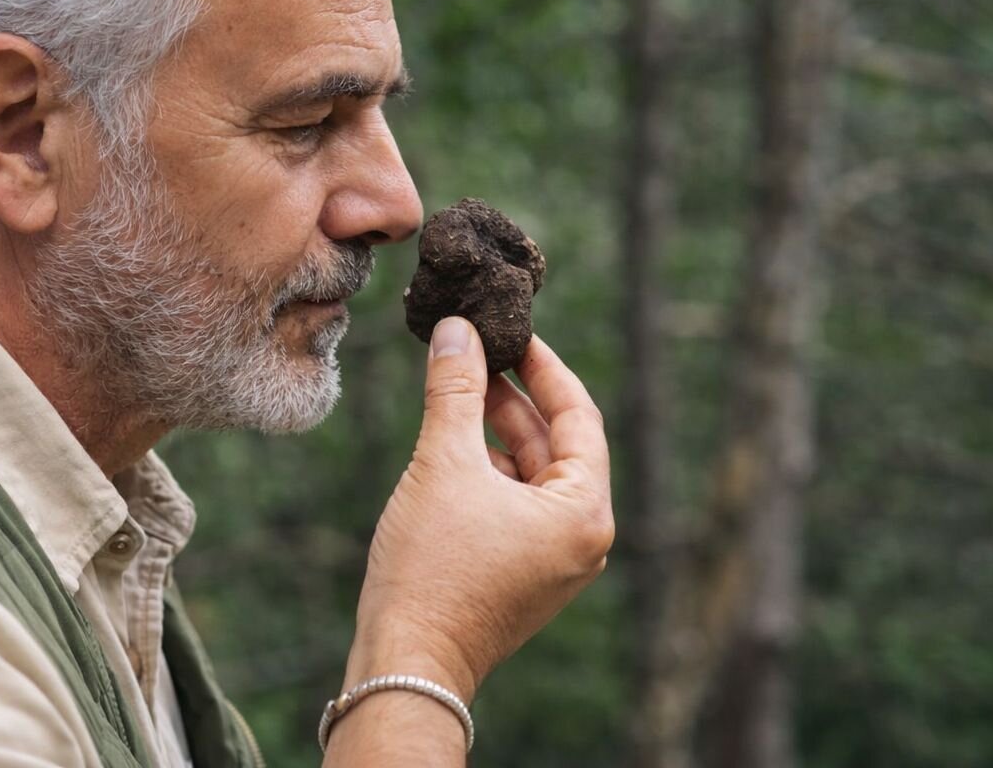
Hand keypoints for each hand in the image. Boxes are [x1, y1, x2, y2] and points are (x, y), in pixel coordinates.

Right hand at [345, 316, 613, 699]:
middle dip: (512, 397)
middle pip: (556, 444)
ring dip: (496, 432)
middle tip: (475, 352)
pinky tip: (450, 444)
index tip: (512, 332)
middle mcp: (583, 538)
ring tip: (455, 390)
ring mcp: (555, 561)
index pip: (578, 414)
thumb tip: (458, 329)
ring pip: (532, 474)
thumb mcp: (443, 463)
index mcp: (585, 511)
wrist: (408, 663)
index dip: (543, 365)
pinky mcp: (524, 575)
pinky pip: (516, 506)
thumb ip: (454, 390)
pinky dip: (489, 471)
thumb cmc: (432, 568)